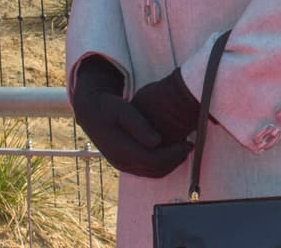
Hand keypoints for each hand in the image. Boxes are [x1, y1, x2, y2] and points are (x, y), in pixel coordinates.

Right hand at [70, 55, 192, 177]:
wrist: (90, 113)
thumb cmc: (109, 108)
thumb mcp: (124, 111)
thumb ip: (139, 126)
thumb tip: (157, 141)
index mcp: (121, 149)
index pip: (154, 161)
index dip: (174, 155)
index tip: (189, 143)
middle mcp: (121, 161)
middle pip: (155, 170)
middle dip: (176, 160)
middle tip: (190, 144)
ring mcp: (122, 164)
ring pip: (152, 173)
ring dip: (170, 164)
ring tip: (183, 147)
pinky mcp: (124, 163)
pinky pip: (146, 171)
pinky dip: (162, 164)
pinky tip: (171, 150)